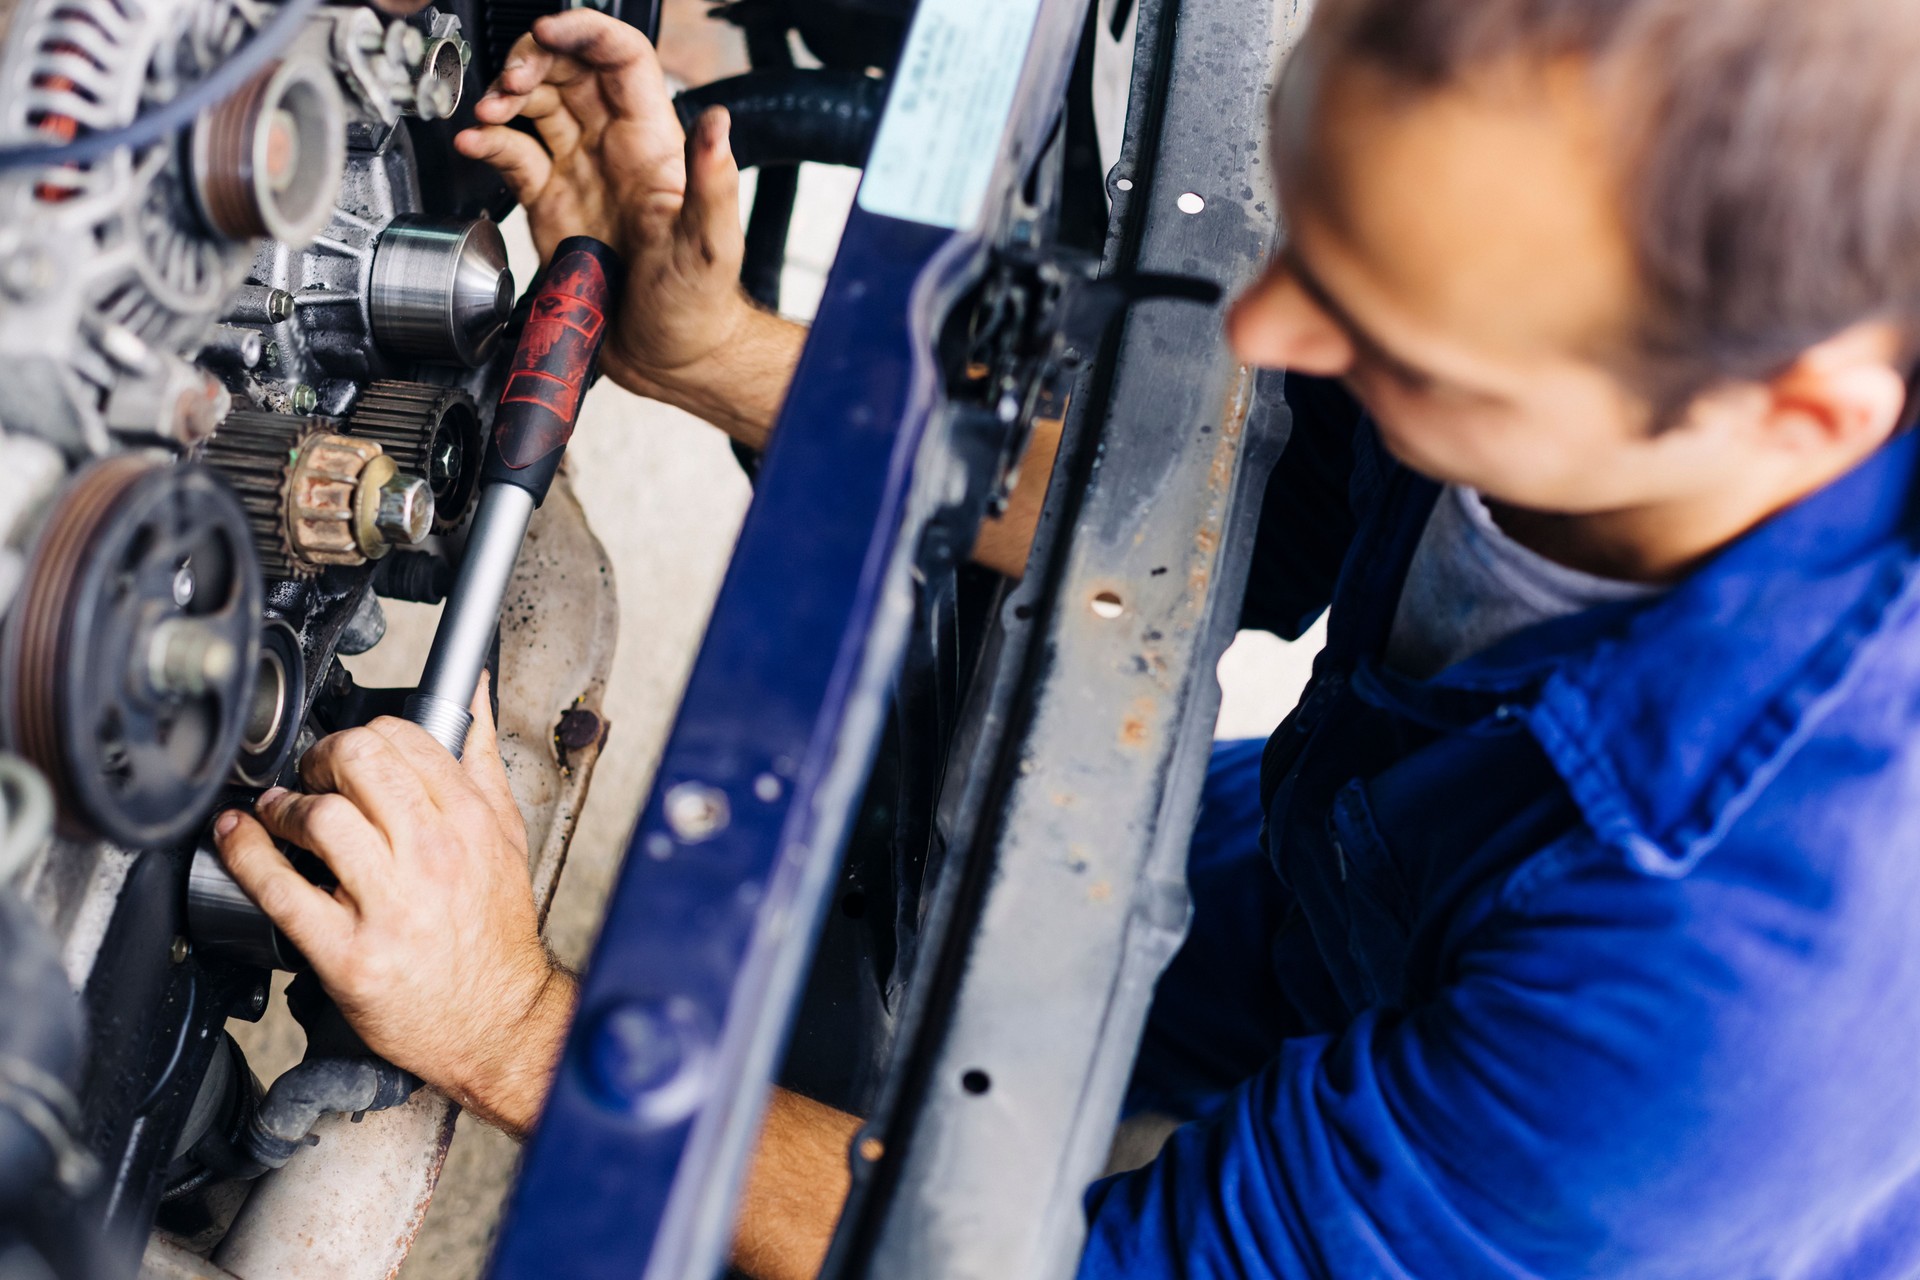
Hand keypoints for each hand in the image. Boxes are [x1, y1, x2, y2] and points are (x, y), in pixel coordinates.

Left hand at [213, 677, 573, 1135]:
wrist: (496, 1019)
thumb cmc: (496, 933)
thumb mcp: (507, 838)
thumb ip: (483, 764)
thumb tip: (475, 700)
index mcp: (470, 821)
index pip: (404, 740)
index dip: (364, 735)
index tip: (348, 756)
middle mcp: (433, 856)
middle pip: (358, 763)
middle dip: (321, 757)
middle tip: (311, 775)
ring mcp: (390, 905)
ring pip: (319, 818)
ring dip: (283, 806)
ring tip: (280, 813)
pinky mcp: (349, 953)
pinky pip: (281, 891)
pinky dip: (246, 854)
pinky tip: (238, 837)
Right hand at [455, 11, 756, 412]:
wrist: (668, 357)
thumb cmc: (699, 306)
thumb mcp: (710, 246)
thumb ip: (714, 184)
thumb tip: (718, 126)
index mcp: (654, 144)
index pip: (623, 58)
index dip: (585, 32)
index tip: (548, 31)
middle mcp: (614, 149)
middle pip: (570, 70)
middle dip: (533, 60)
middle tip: (510, 82)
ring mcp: (579, 172)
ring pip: (536, 105)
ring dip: (505, 96)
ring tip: (487, 111)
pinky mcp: (550, 202)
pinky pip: (514, 155)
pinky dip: (488, 142)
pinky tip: (474, 143)